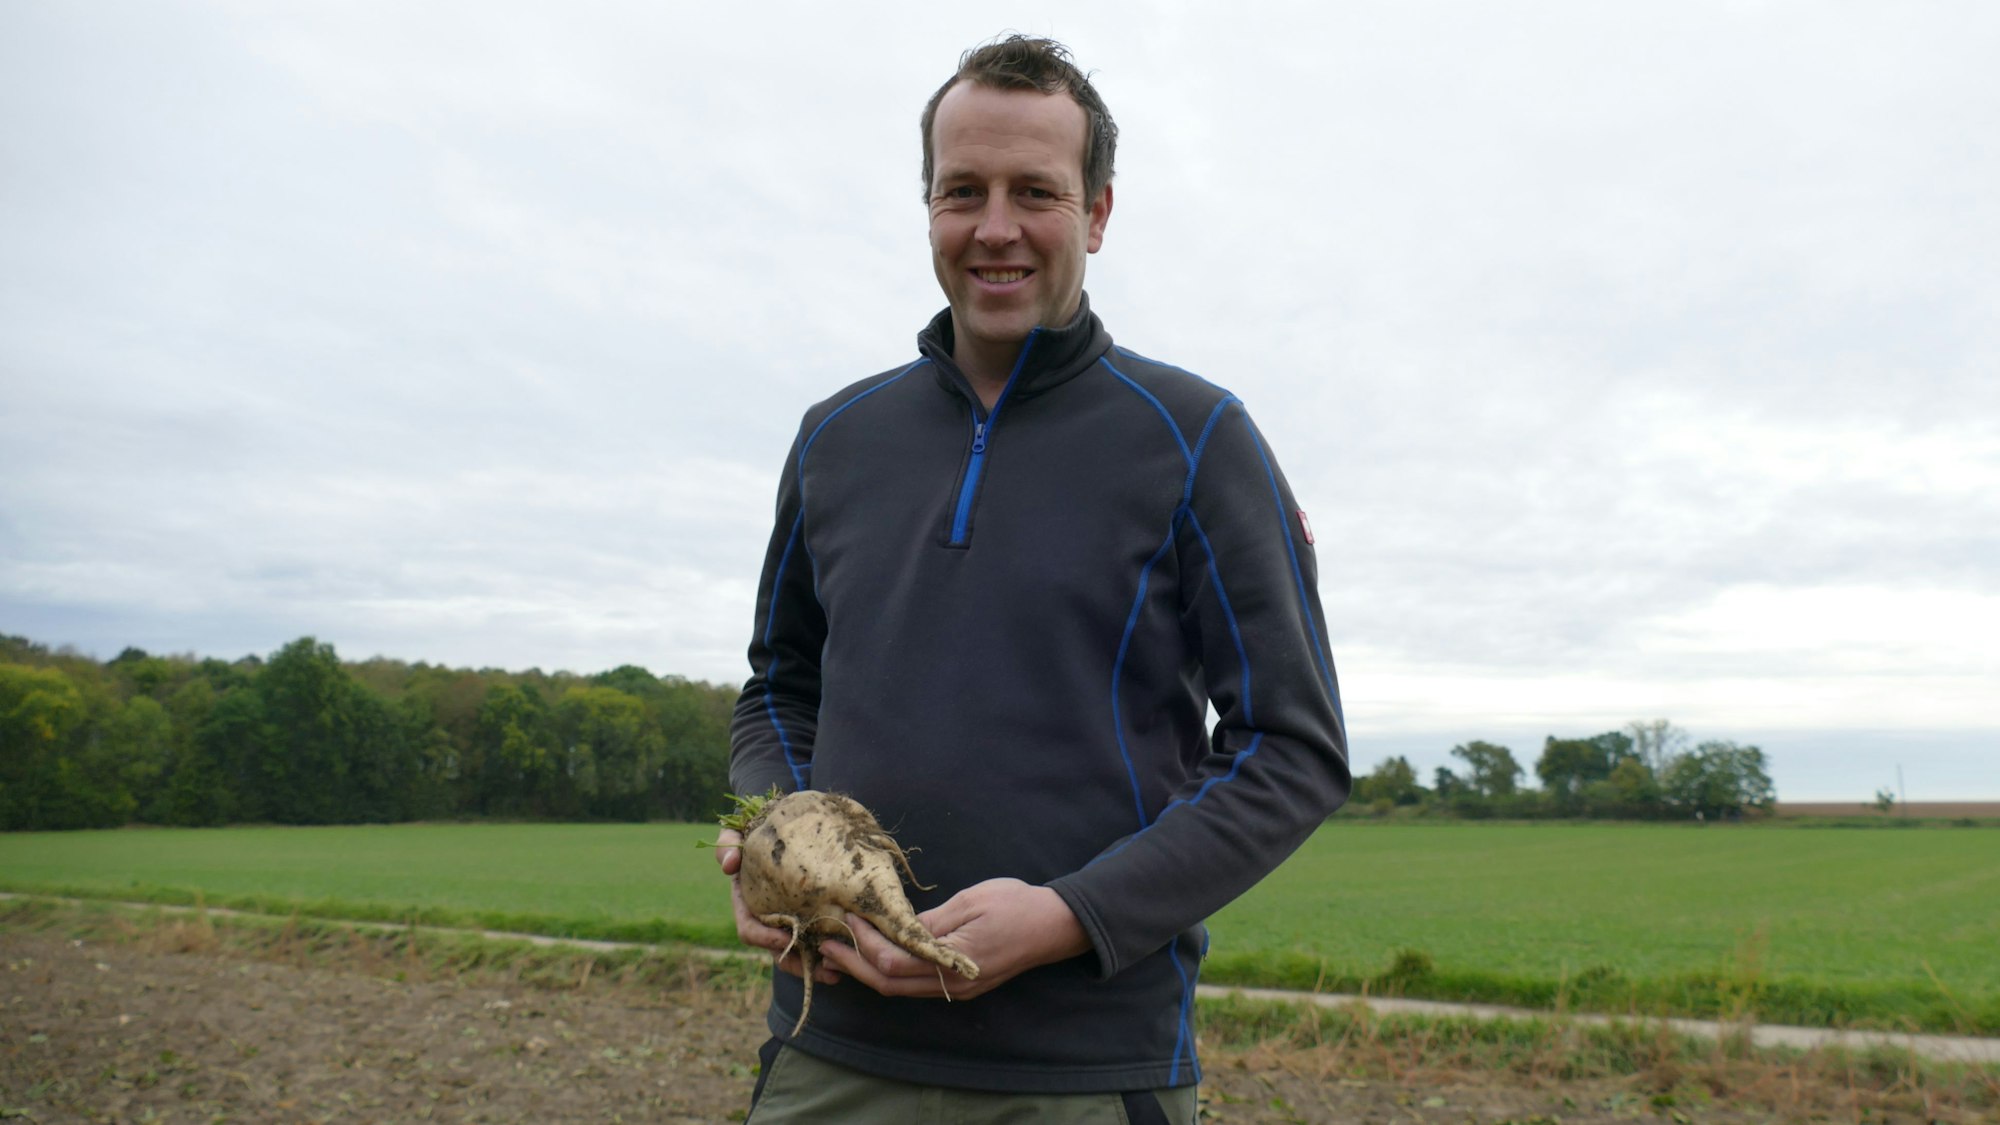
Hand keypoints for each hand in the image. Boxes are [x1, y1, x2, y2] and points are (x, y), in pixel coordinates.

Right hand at [715, 827, 842, 985]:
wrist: (785, 828)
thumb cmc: (757, 832)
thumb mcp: (738, 833)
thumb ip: (728, 843)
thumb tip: (729, 865)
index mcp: (746, 903)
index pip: (750, 930)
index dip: (765, 938)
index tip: (786, 939)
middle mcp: (766, 919)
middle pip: (777, 951)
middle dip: (796, 963)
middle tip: (822, 967)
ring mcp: (786, 922)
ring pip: (797, 955)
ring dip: (814, 967)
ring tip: (837, 973)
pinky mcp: (807, 920)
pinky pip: (814, 945)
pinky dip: (826, 955)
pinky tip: (845, 962)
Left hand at [816, 878, 1089, 1000]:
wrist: (1054, 926)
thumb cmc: (1015, 905)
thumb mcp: (969, 901)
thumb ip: (929, 921)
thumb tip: (892, 927)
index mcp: (953, 961)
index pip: (893, 962)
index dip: (864, 944)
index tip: (848, 919)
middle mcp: (951, 984)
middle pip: (889, 984)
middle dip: (854, 965)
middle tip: (827, 946)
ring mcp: (956, 988)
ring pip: (899, 989)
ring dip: (868, 972)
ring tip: (842, 952)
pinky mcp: (960, 985)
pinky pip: (914, 985)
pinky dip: (889, 972)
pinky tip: (877, 954)